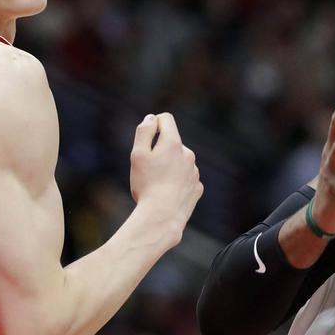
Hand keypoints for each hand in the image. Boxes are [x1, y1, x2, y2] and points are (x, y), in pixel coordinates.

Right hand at [129, 113, 203, 240]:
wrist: (162, 216)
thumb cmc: (147, 185)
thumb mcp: (137, 155)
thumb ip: (144, 132)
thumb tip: (151, 118)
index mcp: (173, 143)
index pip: (166, 119)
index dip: (154, 123)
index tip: (147, 135)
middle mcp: (188, 154)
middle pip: (173, 143)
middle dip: (161, 150)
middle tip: (148, 169)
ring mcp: (195, 172)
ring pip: (180, 162)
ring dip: (169, 167)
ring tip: (157, 185)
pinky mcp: (197, 187)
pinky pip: (186, 179)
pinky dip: (177, 182)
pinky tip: (167, 194)